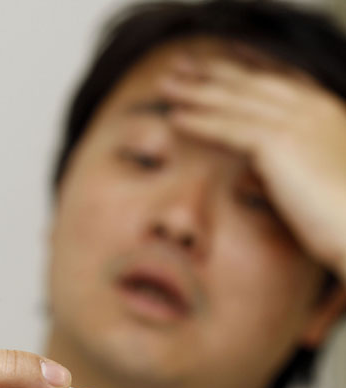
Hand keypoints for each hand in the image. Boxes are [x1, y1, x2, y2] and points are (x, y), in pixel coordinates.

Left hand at [158, 55, 345, 281]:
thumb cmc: (343, 215)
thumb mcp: (319, 177)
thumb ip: (293, 163)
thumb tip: (265, 169)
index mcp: (323, 112)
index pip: (276, 80)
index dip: (242, 70)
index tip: (216, 65)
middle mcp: (310, 108)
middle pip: (249, 83)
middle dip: (211, 73)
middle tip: (180, 67)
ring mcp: (295, 121)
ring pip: (235, 102)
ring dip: (196, 92)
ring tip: (166, 87)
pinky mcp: (279, 142)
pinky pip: (229, 128)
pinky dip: (201, 122)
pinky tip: (176, 118)